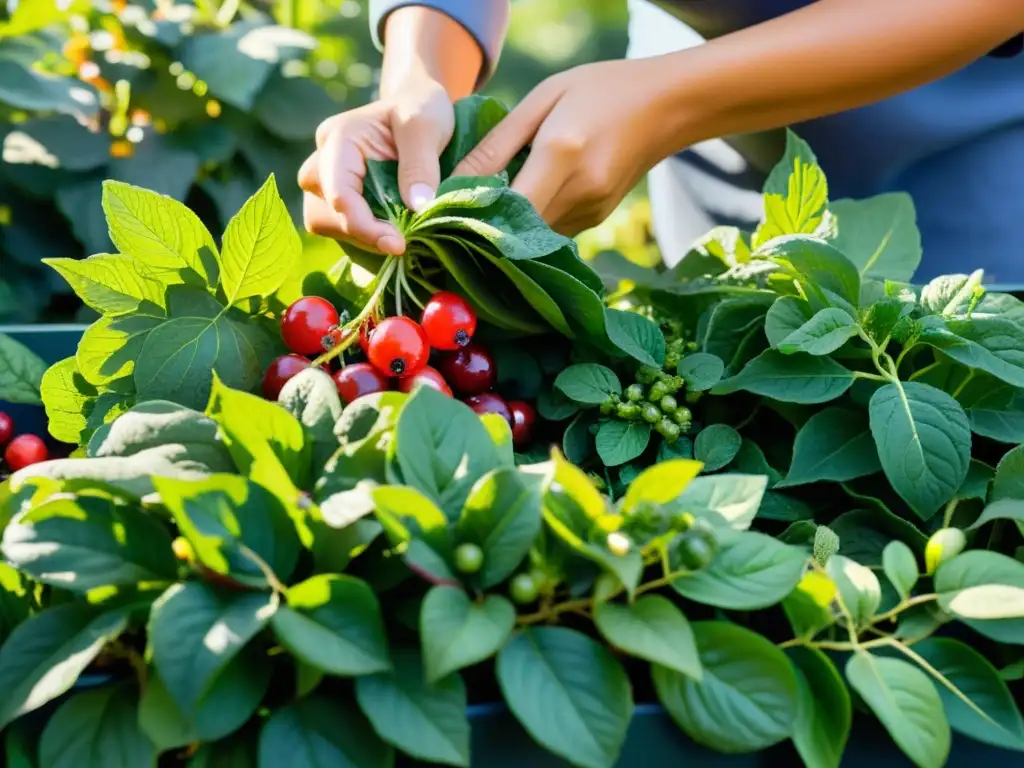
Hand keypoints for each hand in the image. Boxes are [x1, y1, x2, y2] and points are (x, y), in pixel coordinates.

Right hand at [299, 72, 453, 254]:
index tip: (398, 244)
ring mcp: (326, 180)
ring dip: (360, 238)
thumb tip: (417, 207)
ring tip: (398, 234)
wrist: (416, 105)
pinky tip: (391, 231)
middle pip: (321, 213)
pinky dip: (364, 236)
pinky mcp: (339, 196)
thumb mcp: (426, 124)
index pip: (338, 192)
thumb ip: (421, 163)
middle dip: (360, 234)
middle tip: (401, 241)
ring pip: (325, 224)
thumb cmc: (420, 108)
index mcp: (339, 138)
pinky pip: (339, 227)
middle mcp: (323, 160)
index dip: (364, 226)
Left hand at [453, 58, 677, 234]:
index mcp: (561, 153)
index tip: (445, 215)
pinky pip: (550, 230)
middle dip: (484, 225)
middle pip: (516, 229)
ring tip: (490, 204)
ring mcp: (591, 211)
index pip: (506, 205)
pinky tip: (526, 200)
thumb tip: (454, 181)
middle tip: (456, 216)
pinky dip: (532, 221)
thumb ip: (498, 144)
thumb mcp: (543, 100)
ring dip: (508, 225)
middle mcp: (579, 190)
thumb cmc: (600, 91)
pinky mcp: (596, 220)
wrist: (667, 107)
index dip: (473, 216)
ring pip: (533, 235)